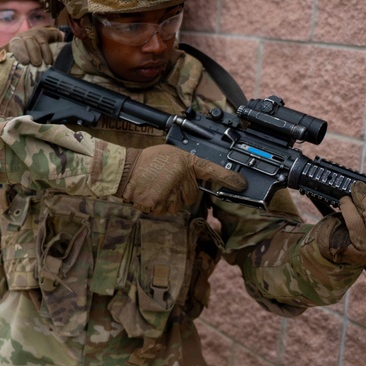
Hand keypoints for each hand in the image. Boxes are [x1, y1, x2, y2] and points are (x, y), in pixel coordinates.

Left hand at [2, 26, 65, 65]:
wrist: (41, 34)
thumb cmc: (23, 48)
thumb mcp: (10, 50)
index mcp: (14, 42)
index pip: (13, 45)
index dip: (16, 52)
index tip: (21, 62)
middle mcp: (23, 37)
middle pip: (24, 42)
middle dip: (26, 52)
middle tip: (29, 63)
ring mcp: (34, 36)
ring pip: (35, 42)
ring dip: (37, 53)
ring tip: (38, 64)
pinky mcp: (44, 36)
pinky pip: (45, 44)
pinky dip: (47, 53)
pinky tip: (49, 62)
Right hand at [116, 144, 247, 214]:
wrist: (124, 169)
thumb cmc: (146, 161)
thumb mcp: (171, 155)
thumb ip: (186, 166)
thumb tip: (197, 177)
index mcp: (185, 163)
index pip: (211, 170)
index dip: (227, 178)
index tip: (241, 184)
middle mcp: (181, 178)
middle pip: (192, 194)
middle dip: (181, 191)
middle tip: (166, 182)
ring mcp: (170, 192)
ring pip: (180, 205)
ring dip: (170, 200)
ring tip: (156, 186)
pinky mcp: (159, 204)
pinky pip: (166, 210)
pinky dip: (159, 206)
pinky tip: (151, 194)